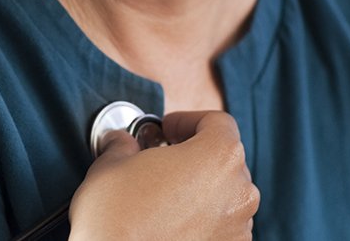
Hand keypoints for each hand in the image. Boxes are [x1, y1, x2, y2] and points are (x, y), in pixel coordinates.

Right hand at [67, 110, 259, 239]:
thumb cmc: (115, 218)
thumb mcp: (110, 165)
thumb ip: (124, 145)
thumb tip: (122, 143)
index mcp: (218, 157)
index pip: (218, 123)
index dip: (189, 121)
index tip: (167, 129)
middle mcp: (239, 191)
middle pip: (224, 159)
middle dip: (194, 156)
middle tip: (162, 160)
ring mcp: (238, 227)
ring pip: (225, 195)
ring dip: (201, 189)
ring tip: (164, 195)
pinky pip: (221, 225)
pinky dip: (202, 219)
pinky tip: (171, 223)